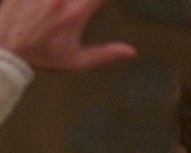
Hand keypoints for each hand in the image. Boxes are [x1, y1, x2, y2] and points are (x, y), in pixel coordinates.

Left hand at [0, 0, 135, 71]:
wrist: (5, 52)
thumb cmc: (41, 57)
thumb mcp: (76, 61)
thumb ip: (105, 54)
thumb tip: (131, 51)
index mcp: (75, 14)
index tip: (101, 3)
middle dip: (85, 0)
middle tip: (81, 7)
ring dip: (67, 0)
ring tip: (63, 8)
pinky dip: (49, 0)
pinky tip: (51, 5)